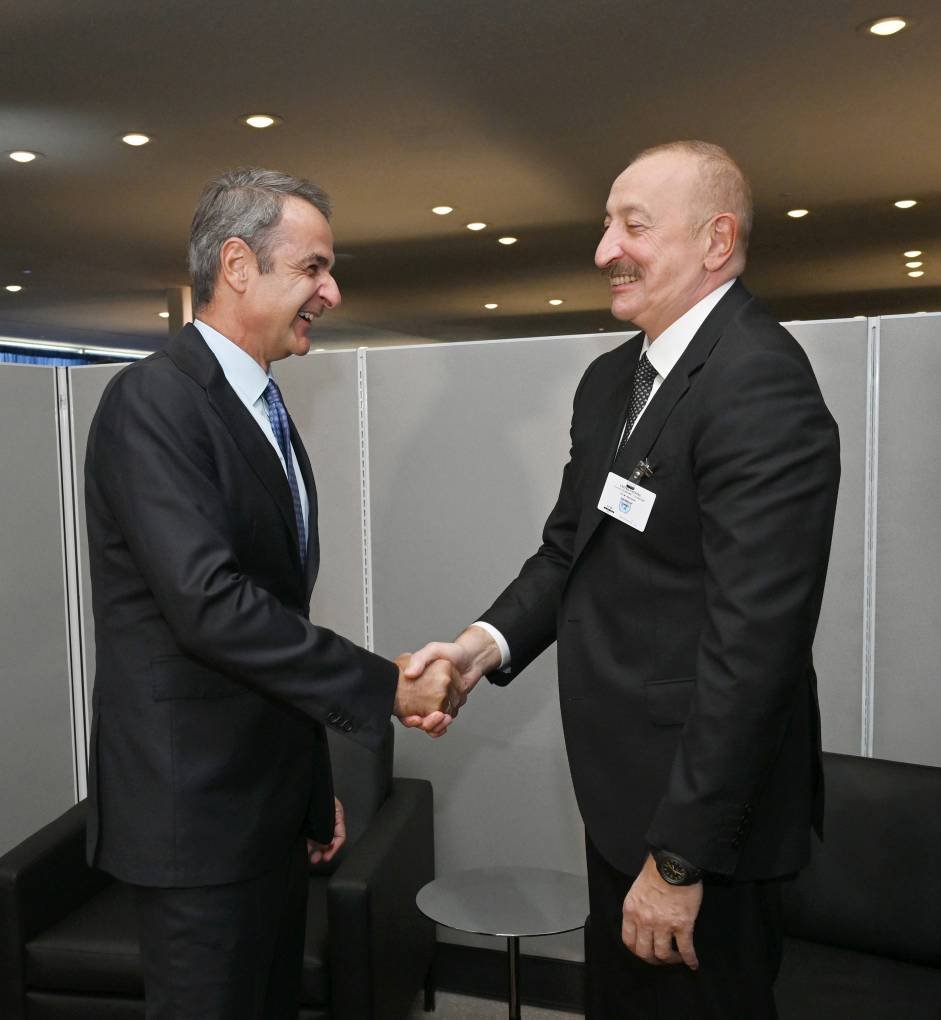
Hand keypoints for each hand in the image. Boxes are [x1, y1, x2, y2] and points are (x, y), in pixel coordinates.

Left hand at [307, 797, 345, 864]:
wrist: (307, 786)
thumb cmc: (319, 792)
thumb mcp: (330, 809)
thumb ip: (330, 826)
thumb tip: (329, 843)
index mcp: (337, 817)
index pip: (340, 836)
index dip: (334, 848)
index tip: (327, 857)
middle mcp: (329, 822)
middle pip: (329, 841)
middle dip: (323, 852)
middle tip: (316, 859)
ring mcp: (319, 823)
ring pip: (319, 841)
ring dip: (315, 850)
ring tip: (309, 857)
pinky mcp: (309, 823)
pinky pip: (310, 836)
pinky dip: (308, 843)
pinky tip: (303, 848)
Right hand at [400, 627, 499, 736]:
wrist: (471, 659)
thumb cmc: (451, 652)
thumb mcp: (433, 650)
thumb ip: (419, 659)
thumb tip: (409, 674)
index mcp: (413, 683)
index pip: (403, 706)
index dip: (406, 717)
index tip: (414, 718)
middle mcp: (421, 695)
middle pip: (417, 719)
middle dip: (426, 723)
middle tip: (435, 717)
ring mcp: (434, 703)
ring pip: (430, 723)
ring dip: (437, 725)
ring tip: (445, 718)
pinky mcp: (445, 707)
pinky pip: (442, 722)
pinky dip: (443, 724)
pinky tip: (447, 718)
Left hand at [621, 852, 701, 968]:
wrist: (673, 862)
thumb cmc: (656, 870)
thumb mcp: (637, 888)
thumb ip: (638, 906)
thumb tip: (644, 918)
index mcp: (631, 910)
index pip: (629, 940)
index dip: (637, 950)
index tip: (644, 952)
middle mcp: (644, 920)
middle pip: (645, 952)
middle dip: (653, 959)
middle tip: (661, 959)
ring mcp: (663, 924)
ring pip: (663, 954)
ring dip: (671, 960)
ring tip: (677, 958)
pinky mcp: (682, 925)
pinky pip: (685, 949)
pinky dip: (689, 959)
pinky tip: (693, 963)